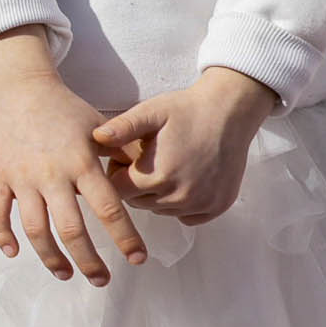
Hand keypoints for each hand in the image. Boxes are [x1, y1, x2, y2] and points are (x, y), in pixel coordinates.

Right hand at [0, 40, 145, 286]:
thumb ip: (121, 157)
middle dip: (88, 261)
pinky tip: (14, 253)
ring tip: (64, 274)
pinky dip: (2, 236)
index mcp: (82, 163)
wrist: (22, 89)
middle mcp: (52, 174)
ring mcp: (22, 178)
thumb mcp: (100, 128)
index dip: (126, 239)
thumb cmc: (67, 110)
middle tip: (101, 280)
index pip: (109, 209)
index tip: (138, 259)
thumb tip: (148, 181)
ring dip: (50, 257)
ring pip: (34, 229)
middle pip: (71, 229)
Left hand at [92, 68, 278, 223]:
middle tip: (147, 159)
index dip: (117, 173)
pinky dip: (181, 204)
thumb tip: (95, 137)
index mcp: (157, 176)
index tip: (127, 157)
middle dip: (135, 184)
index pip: (117, 191)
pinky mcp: (217, 206)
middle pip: (137, 203)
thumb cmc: (187, 110)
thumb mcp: (150, 112)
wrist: (230, 111)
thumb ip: (122, 128)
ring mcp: (201, 204)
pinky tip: (184, 179)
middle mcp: (179, 196)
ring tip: (166, 165)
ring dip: (157, 194)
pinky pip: (186, 217)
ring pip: (161, 210)